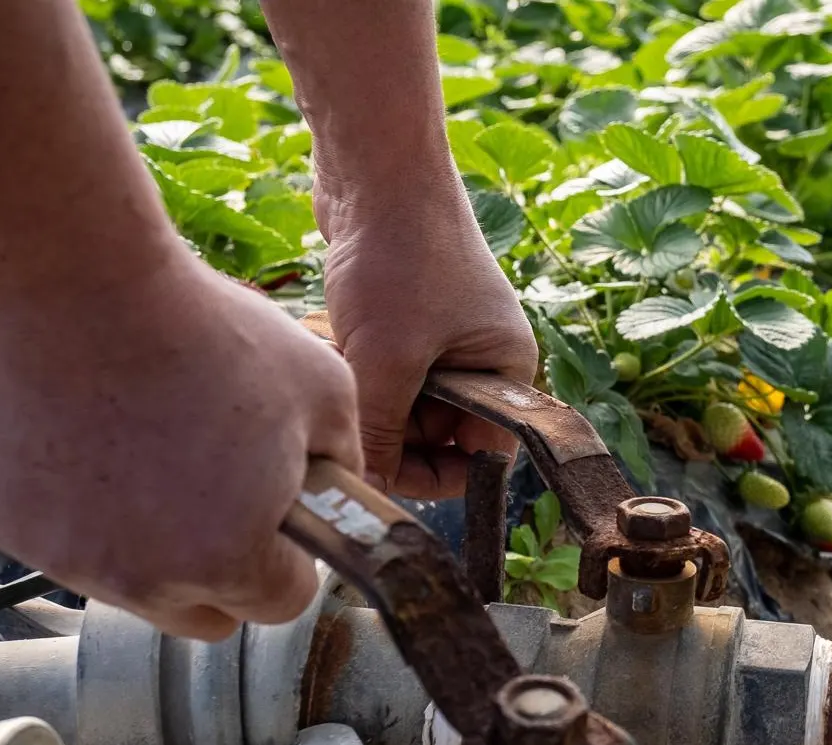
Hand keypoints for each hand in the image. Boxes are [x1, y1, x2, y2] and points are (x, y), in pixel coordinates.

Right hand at [0, 254, 361, 641]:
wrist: (81, 286)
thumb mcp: (326, 391)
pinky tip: (100, 444)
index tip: (279, 520)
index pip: (279, 605)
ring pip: (136, 586)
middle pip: (205, 614)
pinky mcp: (16, 530)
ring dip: (155, 547)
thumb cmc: (209, 332)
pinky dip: (90, 515)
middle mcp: (147, 581)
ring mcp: (73, 561)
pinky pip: (73, 546)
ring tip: (158, 455)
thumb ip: (346, 467)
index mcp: (232, 559)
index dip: (289, 560)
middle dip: (225, 571)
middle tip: (222, 496)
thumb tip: (340, 501)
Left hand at [317, 189, 537, 499]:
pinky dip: (350, 360)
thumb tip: (365, 492)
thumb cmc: (402, 257)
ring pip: (397, 399)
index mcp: (506, 371)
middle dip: (387, 429)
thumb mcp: (388, 360)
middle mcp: (480, 357)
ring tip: (333, 358)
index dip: (434, 475)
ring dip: (361, 392)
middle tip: (347, 408)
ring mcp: (440, 334)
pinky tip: (325, 333)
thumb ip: (379, 434)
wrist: (375, 165)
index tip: (383, 474)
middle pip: (434, 433)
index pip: (482, 456)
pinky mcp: (401, 314)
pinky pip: (377, 364)